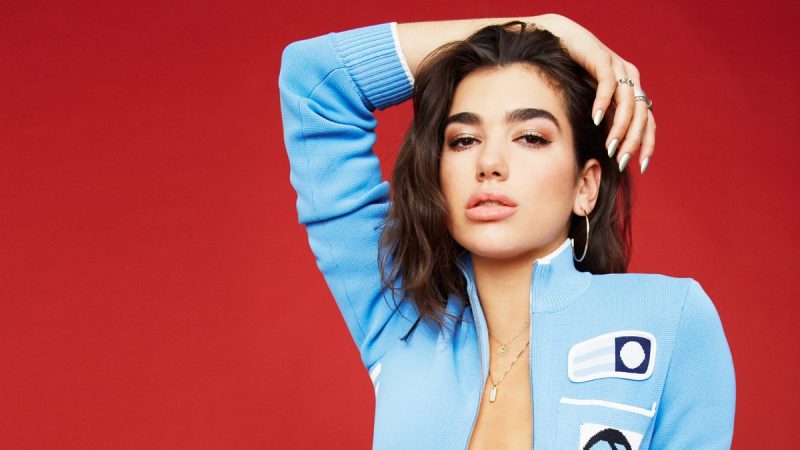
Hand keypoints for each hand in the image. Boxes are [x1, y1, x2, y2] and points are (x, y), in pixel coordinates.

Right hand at [532, 14, 654, 173]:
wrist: (559, 40)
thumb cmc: (572, 72)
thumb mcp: (592, 100)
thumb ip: (603, 119)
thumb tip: (607, 148)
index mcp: (631, 90)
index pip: (647, 121)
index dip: (647, 143)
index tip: (643, 167)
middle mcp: (630, 78)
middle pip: (641, 115)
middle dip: (633, 142)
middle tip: (621, 162)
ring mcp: (618, 67)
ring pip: (628, 103)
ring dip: (620, 128)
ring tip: (610, 147)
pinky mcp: (603, 58)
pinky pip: (608, 84)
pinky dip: (603, 102)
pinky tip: (595, 119)